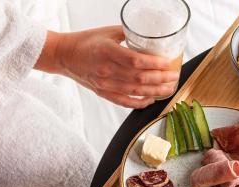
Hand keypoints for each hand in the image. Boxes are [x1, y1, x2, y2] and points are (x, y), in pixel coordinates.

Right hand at [35, 26, 179, 107]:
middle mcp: (106, 71)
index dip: (155, 64)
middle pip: (140, 78)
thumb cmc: (86, 42)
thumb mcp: (108, 32)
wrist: (64, 55)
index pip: (136, 61)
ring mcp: (105, 84)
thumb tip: (150, 38)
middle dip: (161, 79)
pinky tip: (151, 99)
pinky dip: (140, 102)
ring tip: (168, 89)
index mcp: (107, 52)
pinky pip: (125, 102)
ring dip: (155, 92)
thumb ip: (129, 35)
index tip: (168, 63)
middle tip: (174, 77)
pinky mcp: (103, 93)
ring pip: (135, 91)